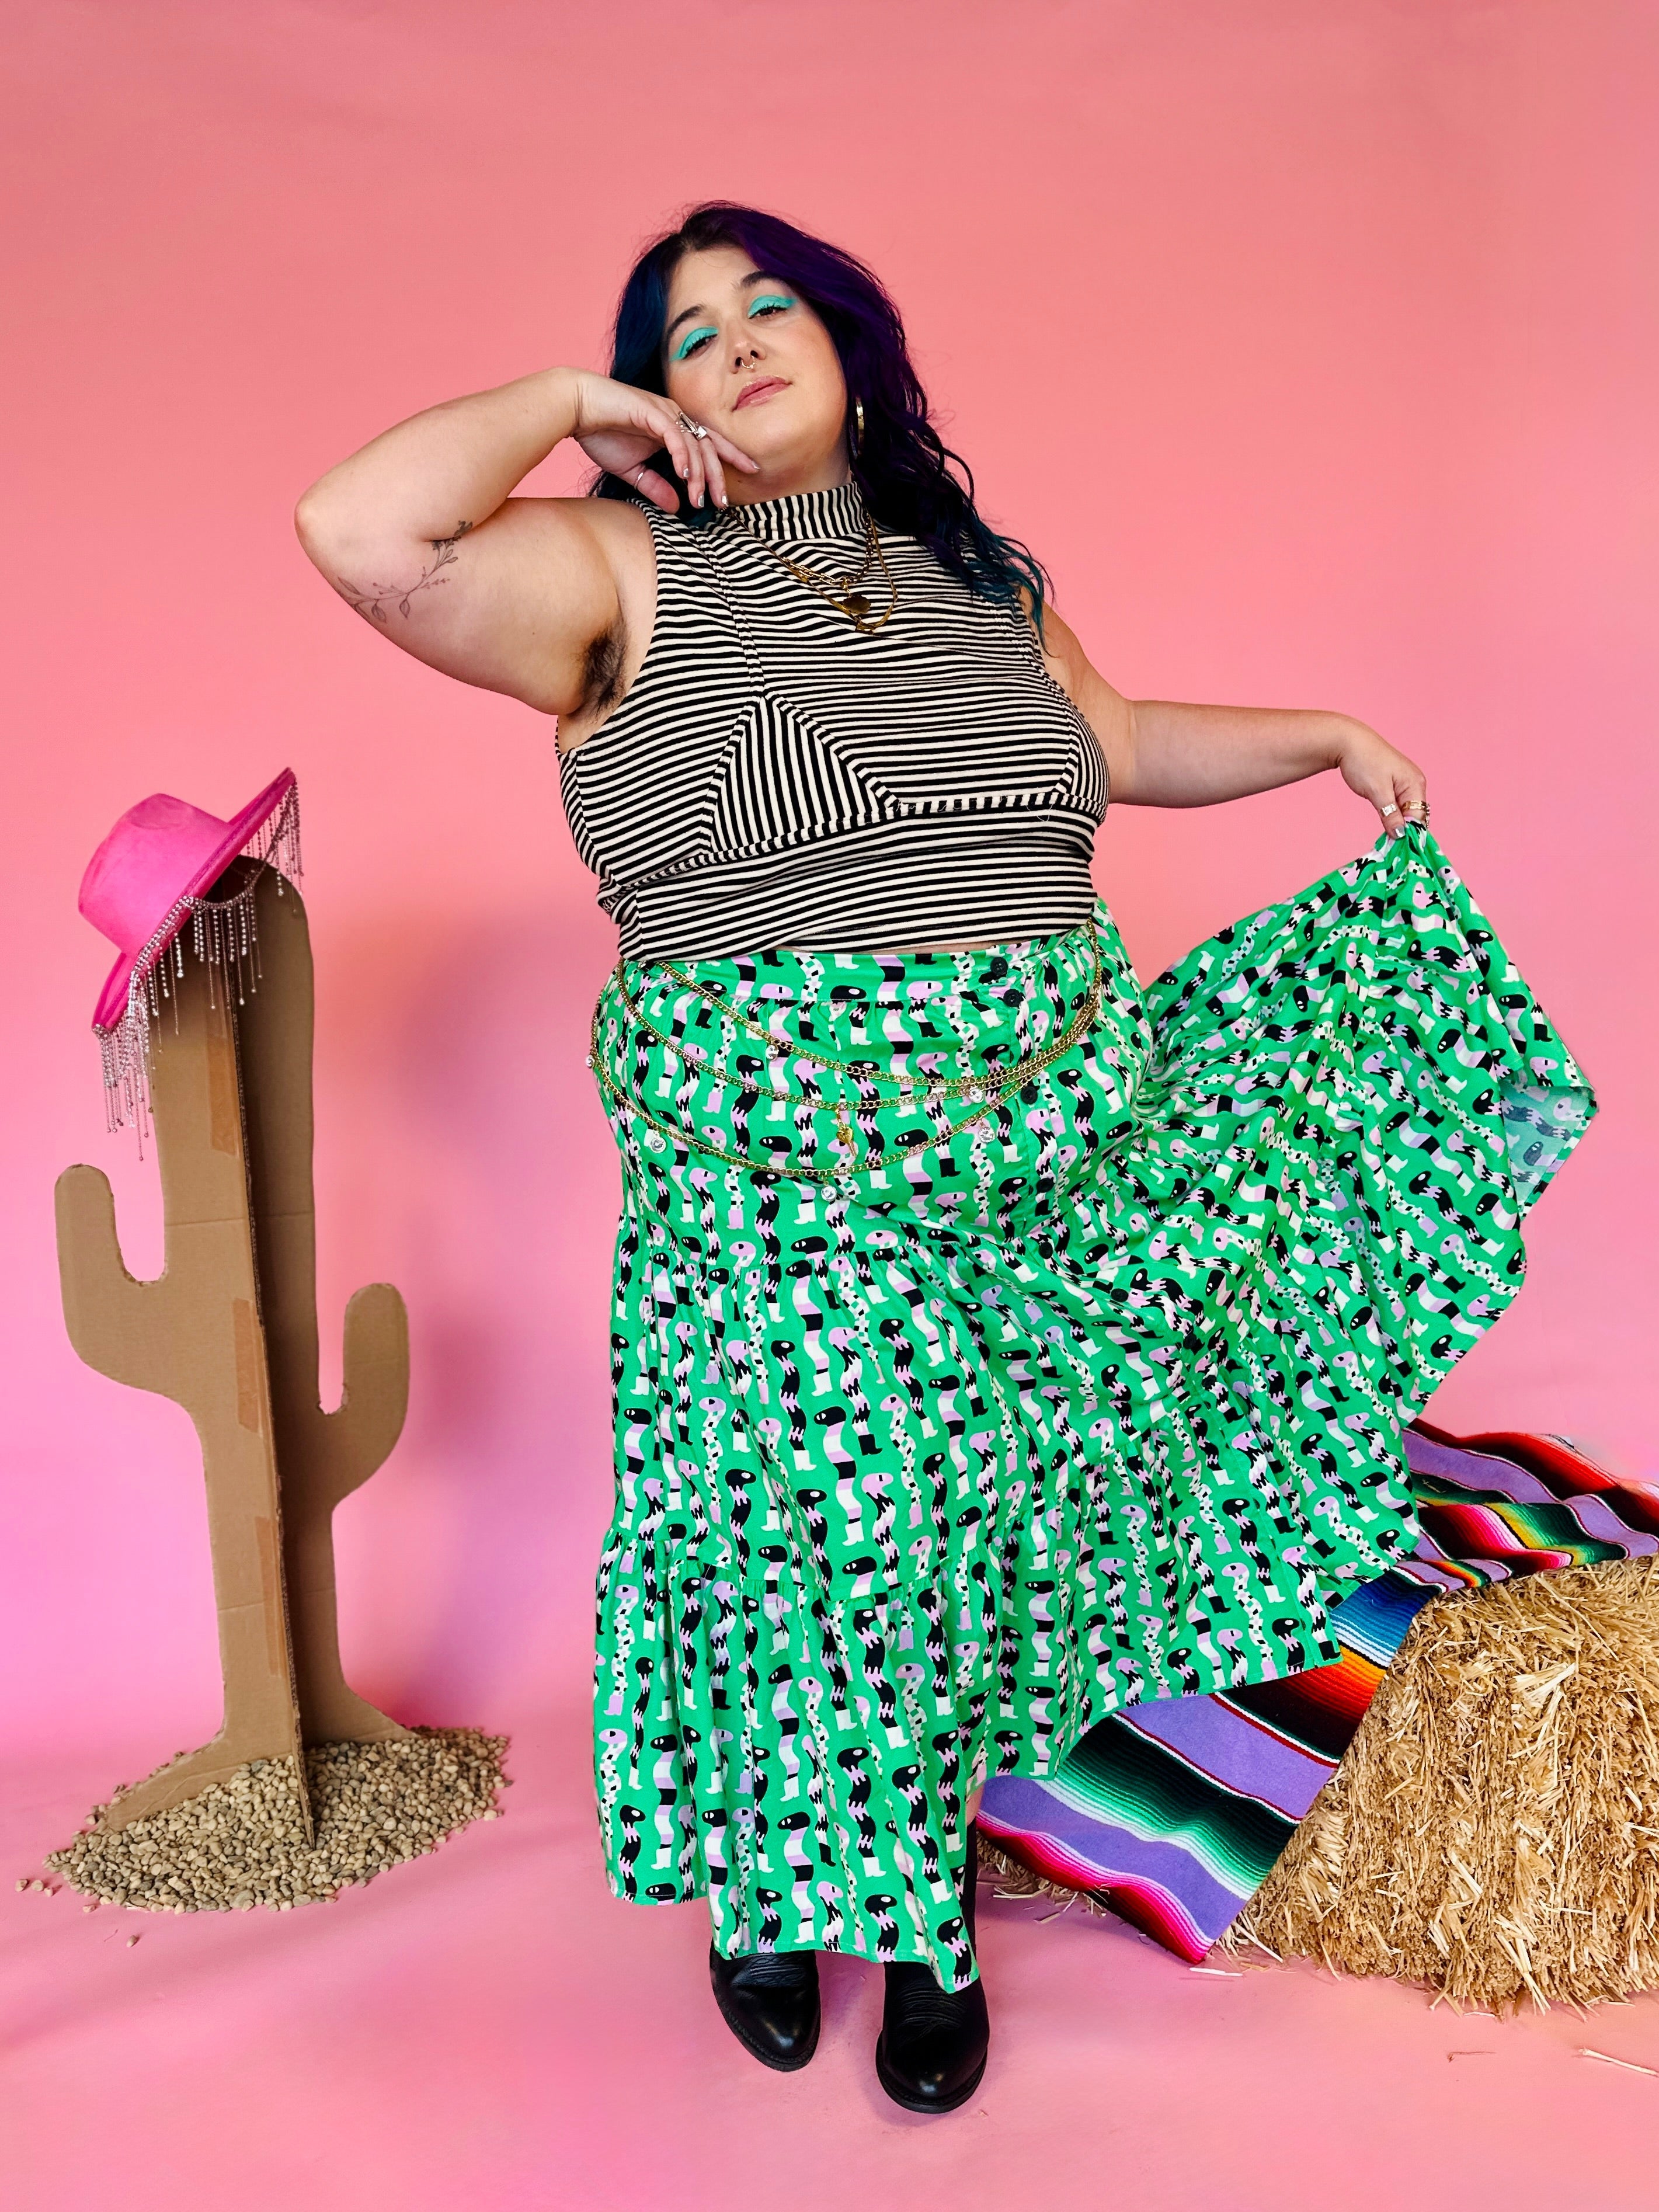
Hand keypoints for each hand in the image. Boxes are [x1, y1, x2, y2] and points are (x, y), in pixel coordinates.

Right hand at [567, 369, 757, 512]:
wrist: (575, 408)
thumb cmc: (600, 433)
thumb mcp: (633, 470)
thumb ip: (655, 486)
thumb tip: (677, 507)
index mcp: (673, 427)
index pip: (709, 442)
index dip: (731, 456)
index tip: (751, 471)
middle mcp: (674, 416)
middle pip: (709, 445)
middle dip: (720, 475)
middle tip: (724, 502)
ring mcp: (664, 412)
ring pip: (694, 443)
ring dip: (699, 473)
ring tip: (701, 498)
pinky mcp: (651, 411)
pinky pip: (674, 436)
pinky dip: (682, 455)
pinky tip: (684, 475)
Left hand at [1336, 720, 1429, 838]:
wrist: (1347, 742)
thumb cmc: (1363, 762)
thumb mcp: (1377, 791)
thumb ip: (1390, 814)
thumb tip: (1401, 834)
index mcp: (1415, 784)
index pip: (1419, 817)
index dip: (1409, 834)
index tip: (1397, 849)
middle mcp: (1415, 784)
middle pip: (1415, 815)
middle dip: (1404, 830)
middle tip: (1391, 848)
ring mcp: (1405, 784)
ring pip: (1405, 812)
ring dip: (1397, 825)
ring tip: (1387, 840)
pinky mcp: (1394, 785)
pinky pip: (1397, 806)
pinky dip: (1392, 817)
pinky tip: (1385, 826)